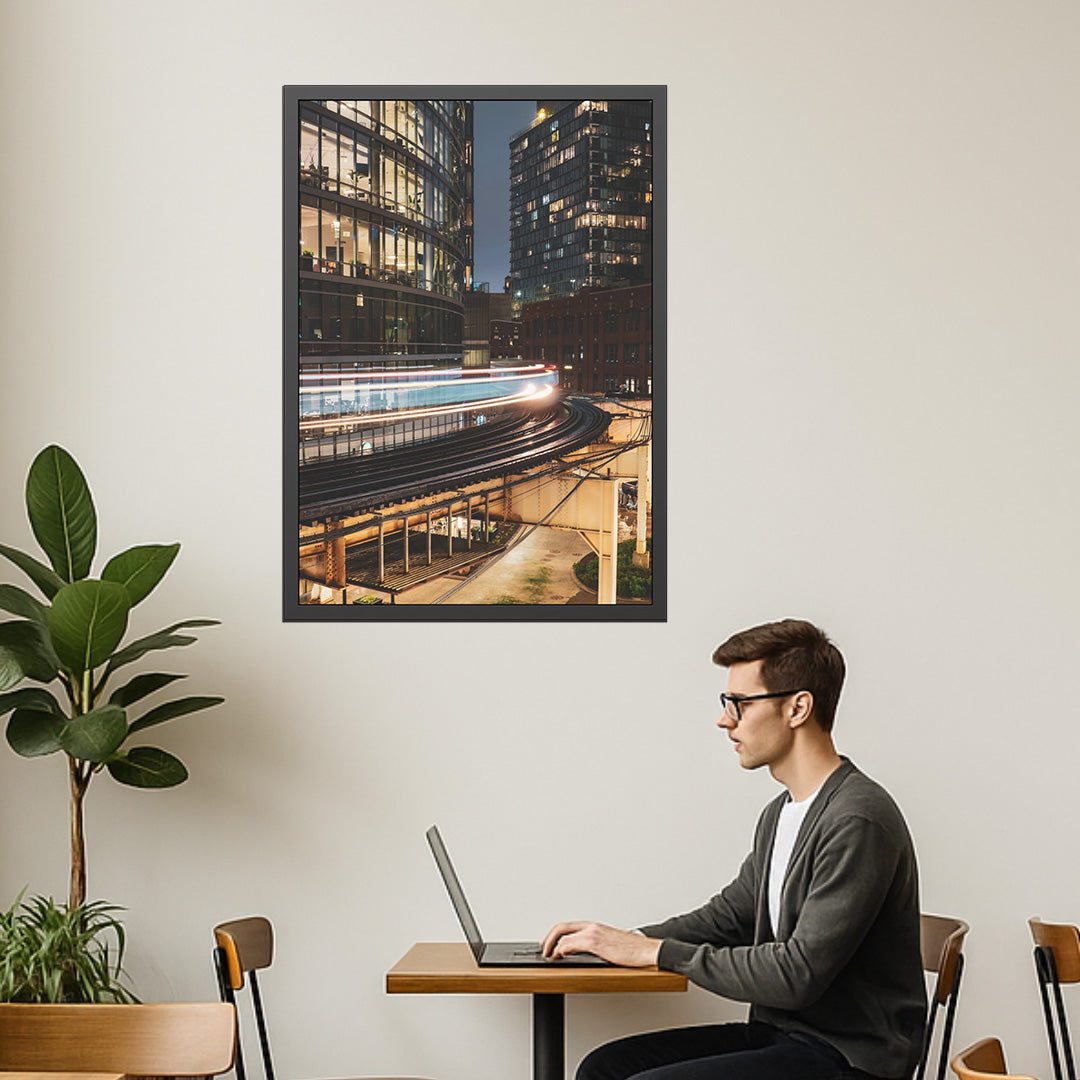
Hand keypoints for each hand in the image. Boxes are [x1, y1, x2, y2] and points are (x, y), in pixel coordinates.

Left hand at [541, 921, 661, 966]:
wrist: (646, 950)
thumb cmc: (632, 950)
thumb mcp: (610, 944)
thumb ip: (596, 945)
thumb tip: (585, 955)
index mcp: (594, 927)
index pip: (568, 926)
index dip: (555, 934)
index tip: (549, 945)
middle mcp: (592, 926)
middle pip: (561, 927)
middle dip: (548, 939)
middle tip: (544, 950)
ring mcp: (593, 933)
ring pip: (563, 935)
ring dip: (552, 946)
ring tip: (549, 957)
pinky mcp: (595, 942)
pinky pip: (571, 944)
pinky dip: (562, 950)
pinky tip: (560, 957)